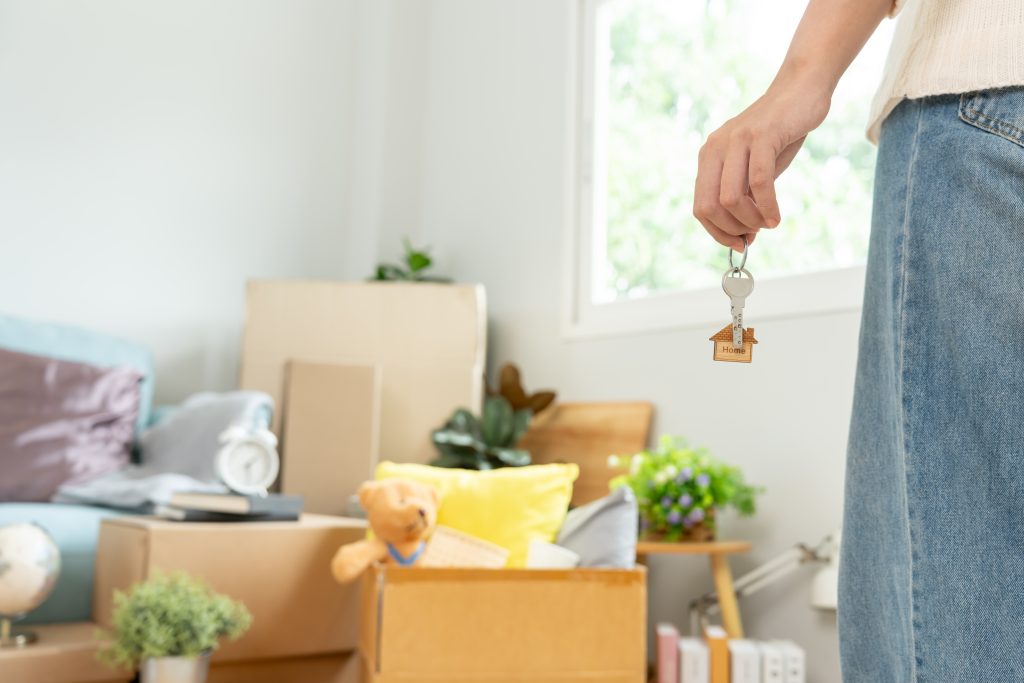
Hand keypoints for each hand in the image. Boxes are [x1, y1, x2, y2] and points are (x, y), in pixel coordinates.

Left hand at [693, 72, 831, 249]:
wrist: (800, 91)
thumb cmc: (779, 135)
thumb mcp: (755, 170)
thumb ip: (746, 197)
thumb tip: (744, 235)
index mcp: (708, 157)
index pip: (700, 207)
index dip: (717, 231)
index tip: (739, 242)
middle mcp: (715, 148)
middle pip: (709, 206)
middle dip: (732, 229)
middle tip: (754, 233)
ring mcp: (736, 140)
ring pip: (730, 198)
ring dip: (750, 220)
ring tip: (768, 224)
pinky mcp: (761, 136)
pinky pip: (759, 182)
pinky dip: (767, 206)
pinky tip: (776, 217)